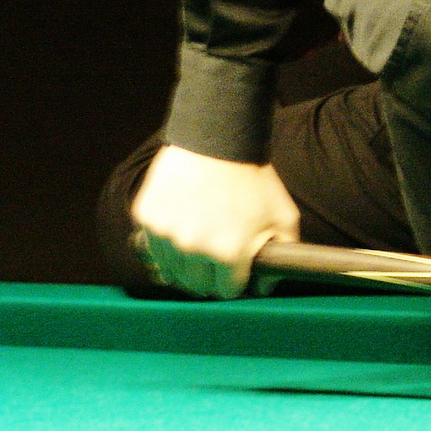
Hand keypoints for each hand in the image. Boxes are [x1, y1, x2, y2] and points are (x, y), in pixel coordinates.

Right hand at [130, 144, 300, 298]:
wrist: (219, 139)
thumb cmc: (255, 179)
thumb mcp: (284, 217)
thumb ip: (282, 254)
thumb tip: (266, 285)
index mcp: (229, 254)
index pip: (227, 291)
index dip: (234, 282)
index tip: (236, 272)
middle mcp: (194, 249)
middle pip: (197, 285)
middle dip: (210, 277)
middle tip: (218, 258)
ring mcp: (165, 233)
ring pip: (171, 269)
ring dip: (185, 262)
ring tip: (200, 240)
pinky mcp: (146, 216)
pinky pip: (153, 243)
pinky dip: (165, 240)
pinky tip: (182, 222)